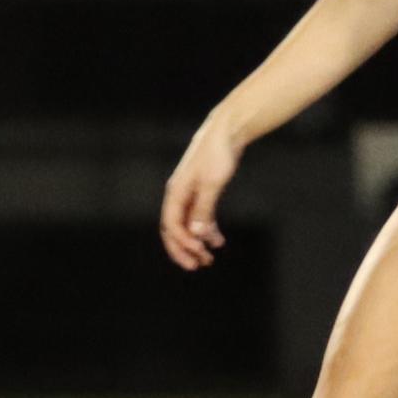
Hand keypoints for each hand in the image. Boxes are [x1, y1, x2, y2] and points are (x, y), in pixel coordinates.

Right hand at [160, 117, 242, 269]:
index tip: (199, 253)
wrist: (227, 131)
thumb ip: (204, 208)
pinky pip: (198, 217)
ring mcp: (189, 193)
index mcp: (176, 192)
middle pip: (174, 229)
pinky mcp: (201, 191)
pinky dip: (206, 229)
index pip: (171, 225)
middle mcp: (179, 194)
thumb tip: (196, 234)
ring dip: (197, 242)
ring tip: (209, 257)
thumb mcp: (213, 182)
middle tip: (198, 265)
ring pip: (187, 225)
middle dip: (184, 249)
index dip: (182, 243)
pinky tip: (217, 240)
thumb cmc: (219, 153)